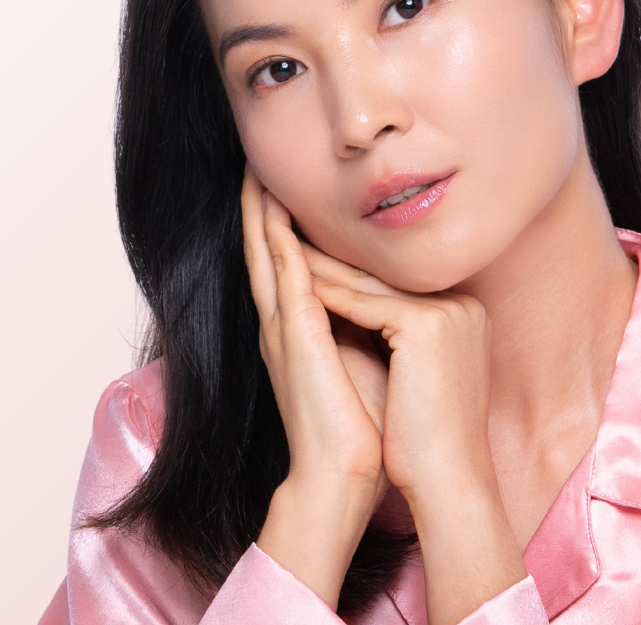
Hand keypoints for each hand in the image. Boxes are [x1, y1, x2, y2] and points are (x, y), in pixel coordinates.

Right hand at [241, 169, 387, 607]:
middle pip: (265, 251)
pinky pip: (282, 272)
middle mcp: (282, 324)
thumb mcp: (364, 356)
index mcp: (297, 331)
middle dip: (259, 209)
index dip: (277, 227)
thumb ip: (363, 323)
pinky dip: (274, 237)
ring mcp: (283, 328)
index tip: (279, 190)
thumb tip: (387, 296)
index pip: (285, 266)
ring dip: (259, 212)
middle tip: (254, 167)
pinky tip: (271, 207)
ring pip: (265, 253)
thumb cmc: (362, 423)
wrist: (345, 474)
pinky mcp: (293, 334)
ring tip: (254, 172)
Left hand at [307, 251, 527, 624]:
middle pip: (384, 281)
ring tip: (288, 253)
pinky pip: (366, 305)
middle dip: (337, 263)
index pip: (398, 287)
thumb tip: (361, 309)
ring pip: (371, 286)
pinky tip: (299, 286)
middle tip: (295, 242)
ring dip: (325, 269)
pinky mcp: (428, 325)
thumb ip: (401, 335)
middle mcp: (463, 306)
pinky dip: (330, 297)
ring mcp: (448, 312)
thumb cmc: (429, 439)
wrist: (449, 482)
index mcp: (464, 315)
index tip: (320, 262)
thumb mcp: (418, 373)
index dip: (356, 275)